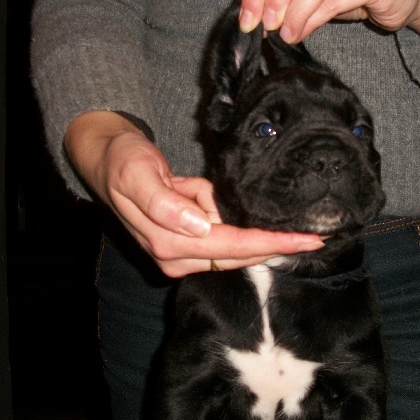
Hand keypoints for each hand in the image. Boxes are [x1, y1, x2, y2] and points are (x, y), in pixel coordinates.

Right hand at [64, 111, 324, 276]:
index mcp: (167, 241)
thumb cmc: (124, 162)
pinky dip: (232, 225)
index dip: (270, 244)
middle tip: (312, 236)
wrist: (108, 163)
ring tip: (199, 188)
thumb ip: (164, 201)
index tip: (305, 240)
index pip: (232, 245)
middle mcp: (174, 257)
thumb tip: (198, 226)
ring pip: (233, 248)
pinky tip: (205, 198)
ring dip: (240, 223)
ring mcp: (179, 257)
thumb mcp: (137, 172)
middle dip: (272, 244)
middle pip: (240, 255)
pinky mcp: (184, 250)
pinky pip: (224, 241)